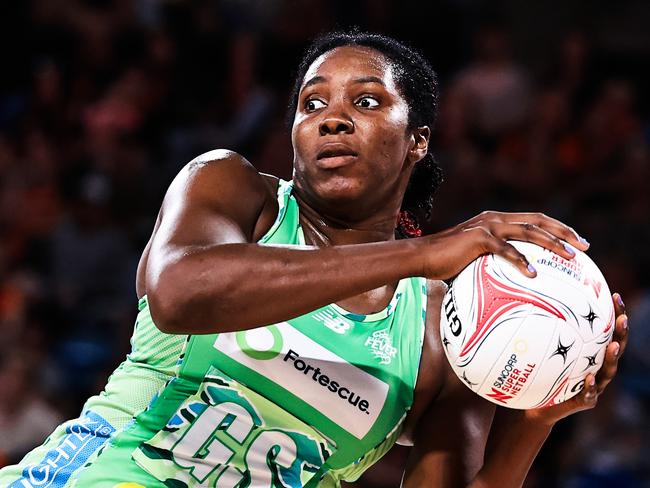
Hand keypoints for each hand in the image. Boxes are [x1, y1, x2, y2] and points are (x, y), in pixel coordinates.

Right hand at [421, 211, 588, 280]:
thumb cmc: (445, 264)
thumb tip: (511, 288)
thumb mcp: (474, 262)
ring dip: (553, 243)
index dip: (557, 229)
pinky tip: (534, 275)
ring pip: (528, 230)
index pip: (534, 220)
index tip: (577, 243)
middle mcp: (495, 218)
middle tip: (585, 247)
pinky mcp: (479, 238)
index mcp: (496, 221)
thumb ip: (493, 266)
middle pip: (538, 220)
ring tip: (571, 257)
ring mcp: (487, 226)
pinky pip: (506, 250)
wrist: (422, 257)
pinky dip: (522, 261)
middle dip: (565, 232)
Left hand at [523, 292, 628, 425]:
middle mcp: (596, 367)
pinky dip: (590, 387)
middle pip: (615, 348)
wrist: (534, 405)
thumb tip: (523, 294)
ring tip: (613, 346)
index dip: (614, 314)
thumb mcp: (536, 348)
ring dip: (612, 359)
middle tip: (622, 319)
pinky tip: (589, 378)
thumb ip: (536, 327)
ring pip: (608, 371)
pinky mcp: (585, 402)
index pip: (606, 331)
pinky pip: (589, 394)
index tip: (613, 295)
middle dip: (621, 333)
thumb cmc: (536, 372)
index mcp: (589, 352)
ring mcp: (594, 385)